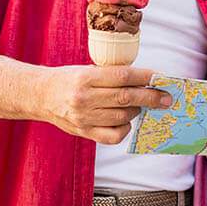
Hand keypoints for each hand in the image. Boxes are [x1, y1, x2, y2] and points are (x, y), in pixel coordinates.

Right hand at [44, 65, 173, 144]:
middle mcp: (84, 98)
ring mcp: (83, 118)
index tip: (161, 79)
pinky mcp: (83, 132)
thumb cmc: (68, 79)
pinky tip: (124, 120)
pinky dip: (124, 128)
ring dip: (136, 111)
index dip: (145, 77)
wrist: (40, 95)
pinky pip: (113, 135)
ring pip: (122, 116)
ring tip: (138, 105)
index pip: (123, 76)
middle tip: (166, 99)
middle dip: (151, 98)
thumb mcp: (87, 70)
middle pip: (126, 98)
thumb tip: (146, 82)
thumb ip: (112, 76)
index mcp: (86, 77)